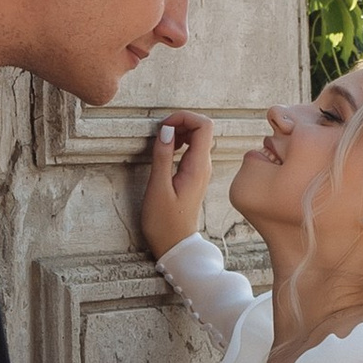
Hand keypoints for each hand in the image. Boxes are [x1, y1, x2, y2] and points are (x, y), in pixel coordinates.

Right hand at [138, 109, 216, 259]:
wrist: (175, 245)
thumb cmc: (164, 222)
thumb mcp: (158, 188)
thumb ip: (162, 156)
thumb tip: (166, 130)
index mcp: (198, 167)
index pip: (204, 125)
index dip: (184, 117)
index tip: (164, 126)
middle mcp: (204, 166)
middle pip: (202, 128)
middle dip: (181, 122)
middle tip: (160, 133)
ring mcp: (201, 170)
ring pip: (198, 137)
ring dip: (179, 132)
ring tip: (161, 142)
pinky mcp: (195, 175)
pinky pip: (192, 149)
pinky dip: (179, 143)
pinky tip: (166, 151)